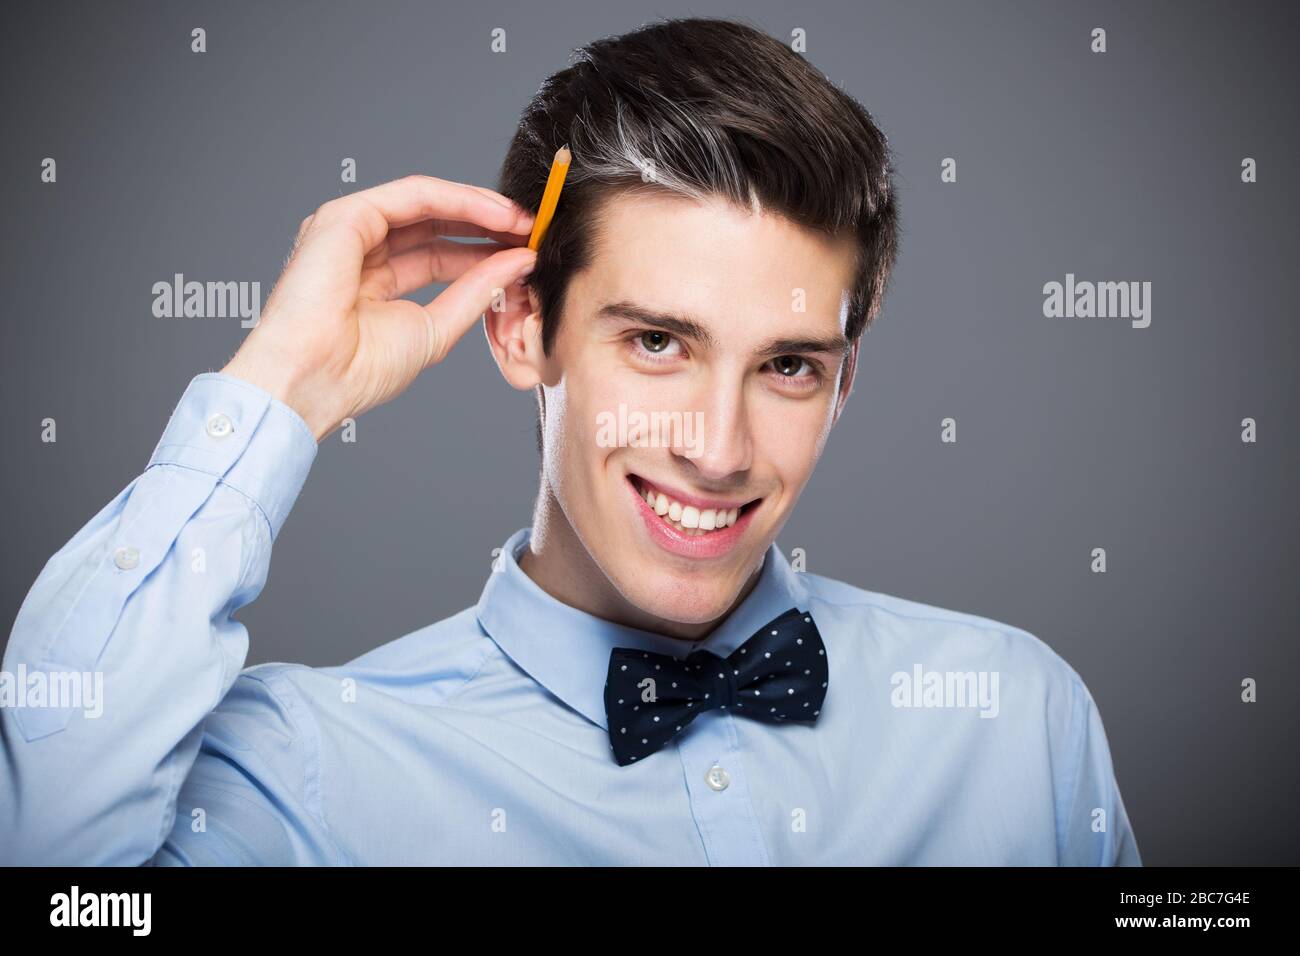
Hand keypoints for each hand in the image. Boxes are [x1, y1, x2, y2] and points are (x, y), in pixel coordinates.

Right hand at [220, 174, 536, 439]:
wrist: (315, 379)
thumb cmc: (357, 370)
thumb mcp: (436, 328)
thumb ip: (477, 292)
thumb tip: (519, 263)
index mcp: (376, 281)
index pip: (439, 254)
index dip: (483, 251)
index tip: (525, 254)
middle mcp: (361, 250)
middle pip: (434, 224)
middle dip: (486, 224)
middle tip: (531, 230)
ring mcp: (351, 229)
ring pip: (426, 203)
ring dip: (478, 207)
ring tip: (521, 220)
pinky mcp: (346, 215)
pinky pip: (413, 196)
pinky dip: (458, 199)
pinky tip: (494, 213)